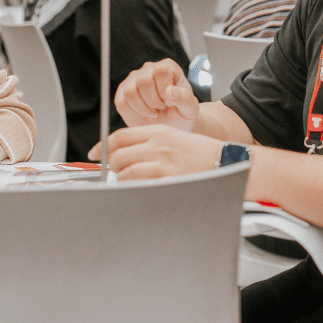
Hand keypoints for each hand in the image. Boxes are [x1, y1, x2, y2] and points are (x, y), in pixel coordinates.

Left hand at [90, 125, 220, 180]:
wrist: (227, 161)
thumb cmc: (201, 153)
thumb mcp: (173, 138)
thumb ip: (149, 143)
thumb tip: (124, 152)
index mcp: (158, 132)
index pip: (119, 136)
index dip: (102, 146)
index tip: (95, 153)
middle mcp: (158, 145)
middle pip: (118, 155)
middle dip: (112, 166)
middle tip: (117, 172)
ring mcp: (163, 163)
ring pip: (126, 172)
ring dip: (123, 180)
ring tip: (131, 183)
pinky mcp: (170, 179)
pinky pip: (141, 186)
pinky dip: (136, 190)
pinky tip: (142, 191)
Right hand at [114, 59, 198, 131]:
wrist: (170, 125)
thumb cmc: (181, 114)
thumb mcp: (190, 109)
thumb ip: (185, 99)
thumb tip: (170, 91)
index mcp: (167, 67)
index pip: (160, 72)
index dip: (165, 90)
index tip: (171, 102)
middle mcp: (148, 69)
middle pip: (143, 81)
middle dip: (154, 101)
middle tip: (162, 108)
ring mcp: (132, 80)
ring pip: (130, 92)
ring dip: (143, 108)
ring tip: (154, 111)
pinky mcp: (121, 93)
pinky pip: (121, 103)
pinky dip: (133, 113)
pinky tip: (144, 114)